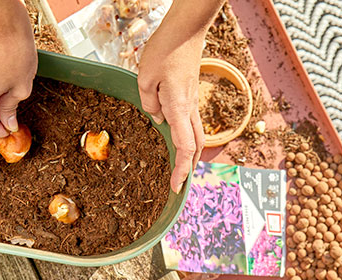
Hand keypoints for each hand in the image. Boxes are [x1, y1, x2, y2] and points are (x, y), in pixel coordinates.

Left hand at [138, 22, 207, 193]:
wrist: (186, 31)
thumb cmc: (165, 51)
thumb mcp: (145, 77)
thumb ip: (149, 103)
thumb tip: (157, 119)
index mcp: (178, 107)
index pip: (185, 147)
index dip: (182, 169)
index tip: (177, 187)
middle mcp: (189, 108)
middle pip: (196, 146)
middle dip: (188, 167)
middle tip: (178, 183)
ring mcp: (193, 101)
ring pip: (196, 135)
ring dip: (189, 155)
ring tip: (178, 168)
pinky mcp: (191, 95)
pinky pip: (191, 123)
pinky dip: (187, 138)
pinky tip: (176, 140)